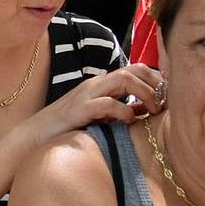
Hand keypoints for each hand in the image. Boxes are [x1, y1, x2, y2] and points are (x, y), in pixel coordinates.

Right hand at [20, 63, 164, 148]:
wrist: (36, 135)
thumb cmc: (68, 128)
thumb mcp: (101, 117)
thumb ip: (122, 110)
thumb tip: (147, 109)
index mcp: (101, 85)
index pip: (135, 69)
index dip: (156, 79)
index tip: (168, 96)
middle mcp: (96, 84)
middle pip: (133, 69)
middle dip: (155, 83)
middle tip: (165, 103)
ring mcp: (87, 95)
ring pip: (123, 79)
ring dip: (144, 93)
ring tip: (152, 110)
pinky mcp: (80, 109)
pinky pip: (108, 103)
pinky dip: (124, 111)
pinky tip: (128, 121)